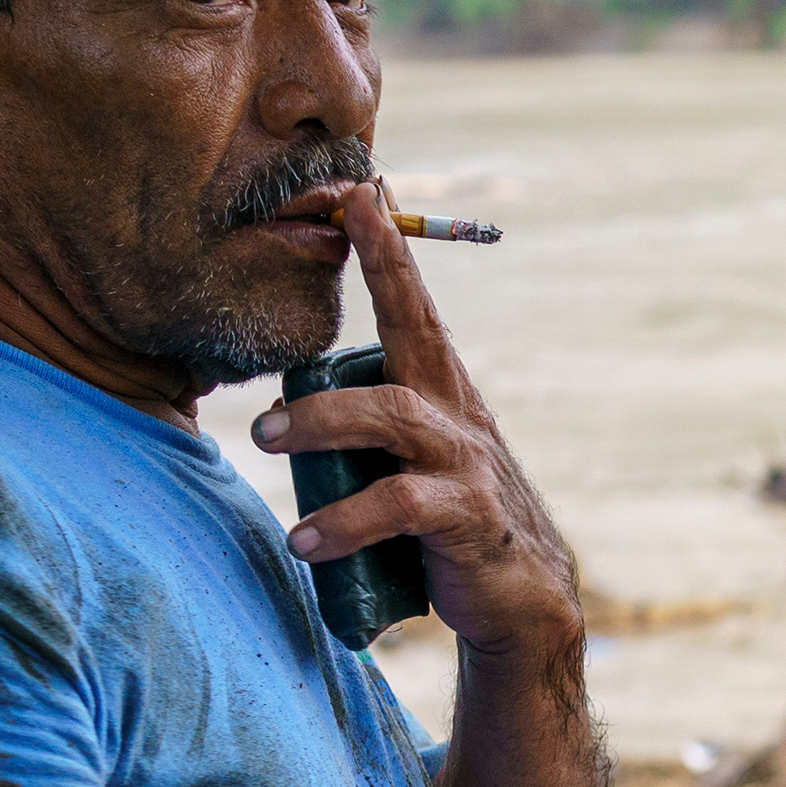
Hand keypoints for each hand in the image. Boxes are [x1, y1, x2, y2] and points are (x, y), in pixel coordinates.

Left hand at [251, 184, 582, 662]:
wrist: (523, 596)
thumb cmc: (450, 522)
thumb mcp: (410, 460)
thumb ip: (368, 430)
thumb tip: (281, 410)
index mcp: (440, 392)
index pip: (414, 308)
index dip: (389, 250)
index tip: (362, 190)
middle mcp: (456, 413)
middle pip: (413, 333)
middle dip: (374, 284)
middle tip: (302, 262)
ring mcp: (464, 461)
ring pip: (390, 416)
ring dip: (318, 421)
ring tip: (262, 438)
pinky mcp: (465, 516)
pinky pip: (398, 506)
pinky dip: (344, 521)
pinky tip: (305, 540)